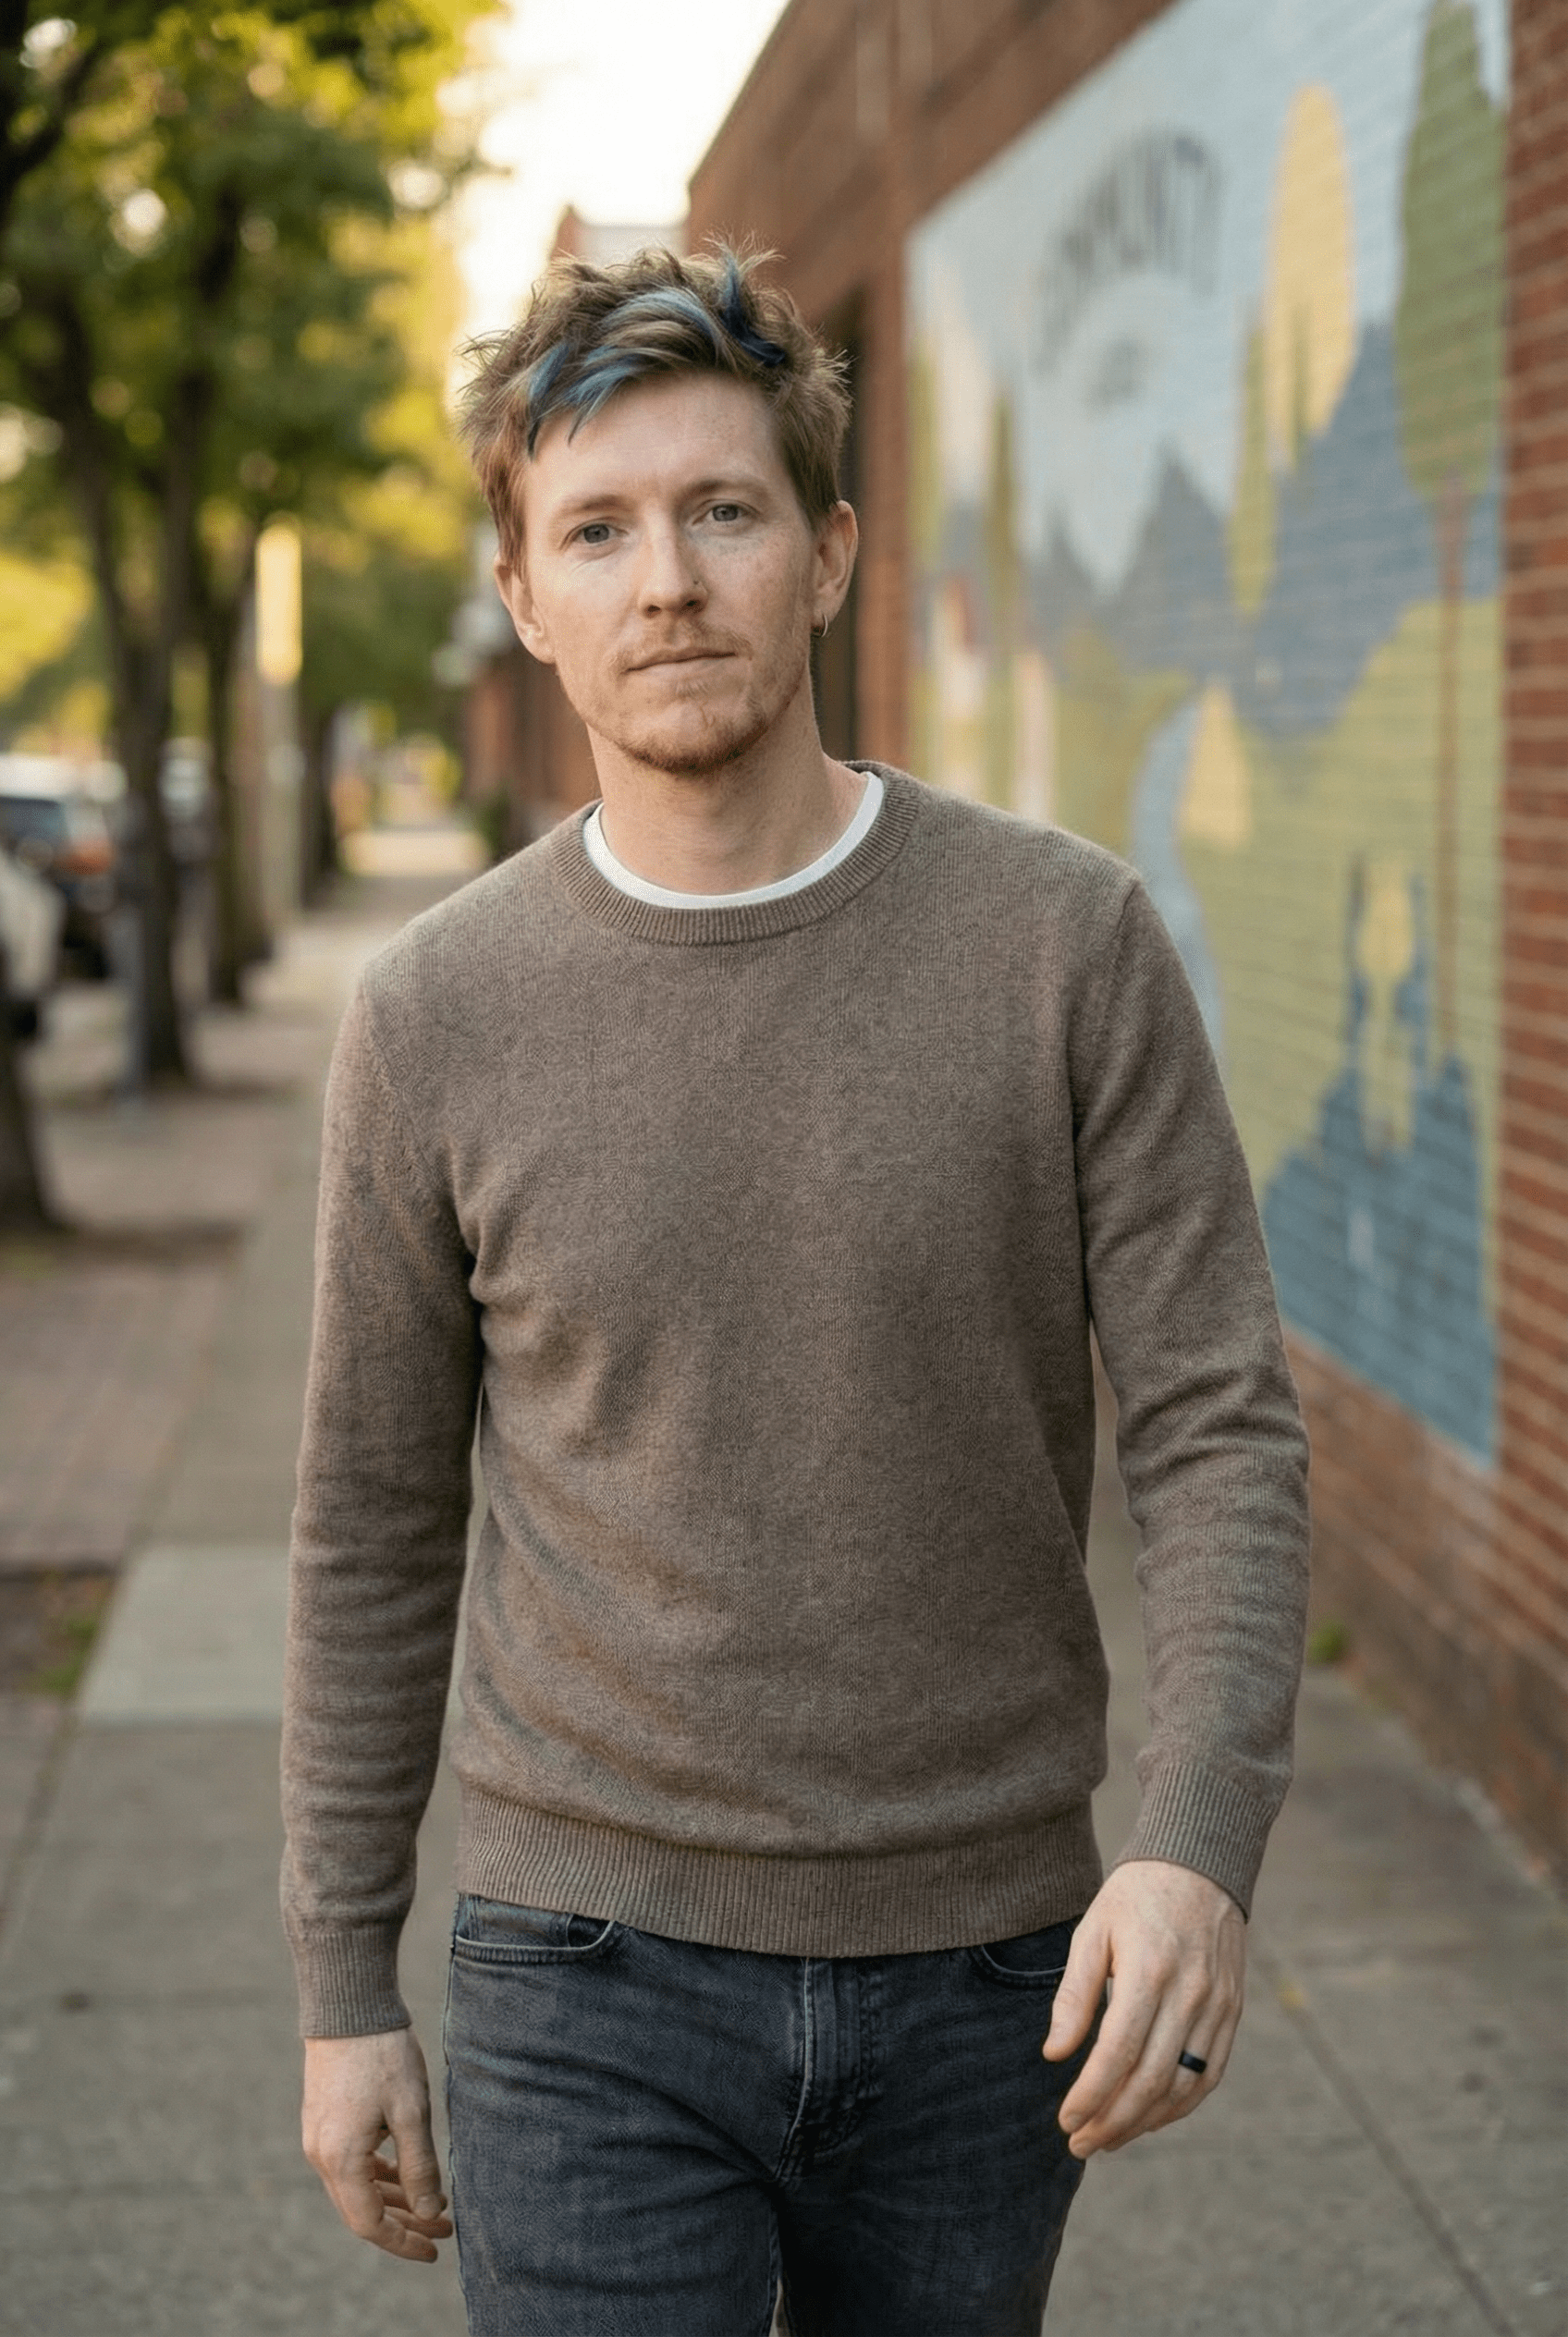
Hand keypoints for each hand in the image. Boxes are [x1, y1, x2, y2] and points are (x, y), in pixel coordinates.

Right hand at [302, 2026, 452, 2260]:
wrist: (347, 2005)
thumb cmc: (382, 2055)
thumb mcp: (411, 2111)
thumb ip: (420, 2166)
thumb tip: (427, 2213)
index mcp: (341, 2160)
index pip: (370, 2225)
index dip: (404, 2242)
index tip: (436, 2248)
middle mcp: (322, 2156)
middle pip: (362, 2210)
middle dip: (405, 2223)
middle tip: (445, 2227)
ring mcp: (319, 2138)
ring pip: (358, 2187)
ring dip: (395, 2197)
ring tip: (435, 2202)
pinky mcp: (323, 2120)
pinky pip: (352, 2164)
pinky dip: (379, 2174)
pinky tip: (406, 2170)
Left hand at [1042, 1859, 1243, 2156]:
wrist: (1200, 1863)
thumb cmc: (1135, 1896)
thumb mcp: (1093, 1931)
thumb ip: (1075, 1994)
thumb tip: (1054, 2054)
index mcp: (1149, 1971)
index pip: (1118, 2053)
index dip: (1090, 2095)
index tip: (1064, 2121)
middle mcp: (1190, 1994)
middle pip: (1152, 2080)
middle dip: (1113, 2121)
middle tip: (1080, 2145)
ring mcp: (1218, 2005)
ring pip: (1184, 2086)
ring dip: (1145, 2121)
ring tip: (1109, 2139)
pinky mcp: (1233, 2012)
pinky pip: (1210, 2073)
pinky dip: (1181, 2105)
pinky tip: (1150, 2117)